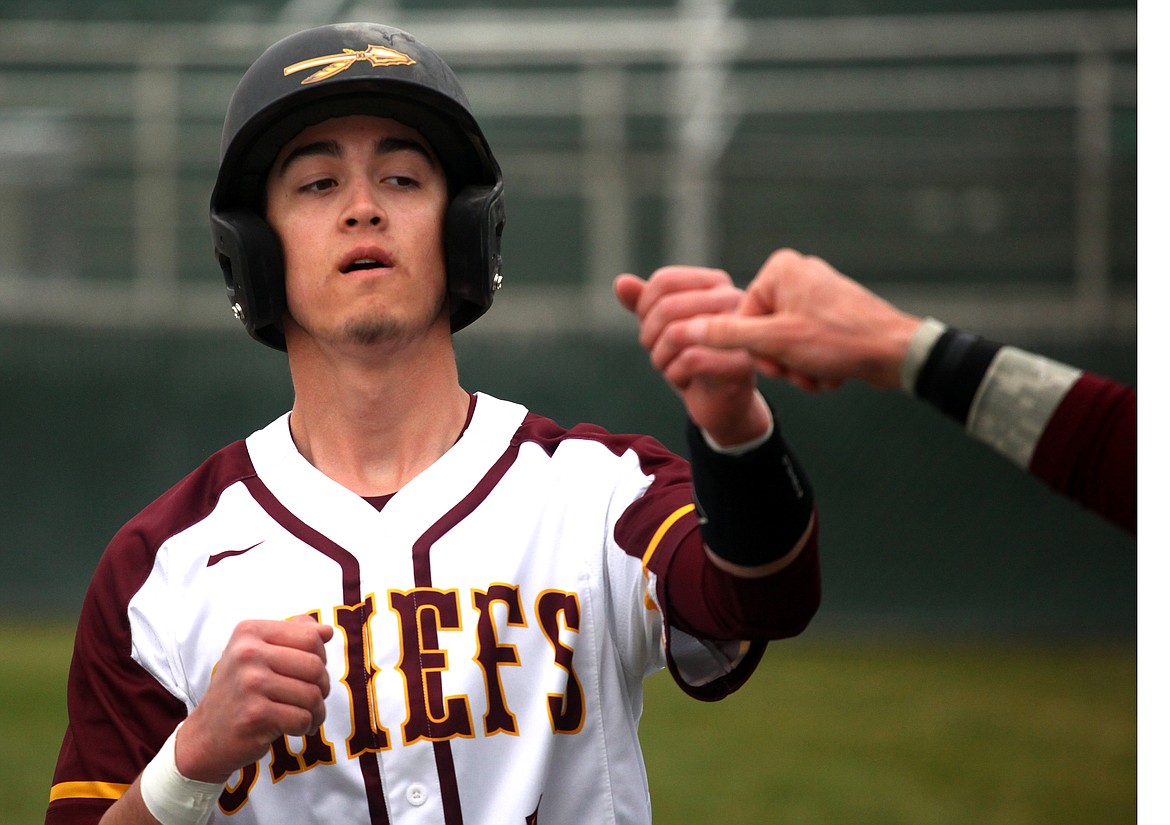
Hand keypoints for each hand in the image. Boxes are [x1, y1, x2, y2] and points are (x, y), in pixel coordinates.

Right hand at [174, 615, 333, 782]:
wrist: (205, 737)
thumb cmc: (240, 691)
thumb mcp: (258, 654)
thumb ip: (292, 636)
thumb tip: (327, 630)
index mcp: (249, 631)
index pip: (311, 636)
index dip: (320, 657)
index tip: (310, 673)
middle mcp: (247, 653)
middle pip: (315, 665)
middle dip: (322, 685)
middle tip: (312, 698)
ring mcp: (250, 684)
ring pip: (313, 694)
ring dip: (317, 710)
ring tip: (305, 715)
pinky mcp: (254, 715)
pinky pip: (302, 718)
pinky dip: (306, 726)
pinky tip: (295, 729)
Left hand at [614, 266, 770, 445]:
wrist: (723, 403)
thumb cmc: (694, 360)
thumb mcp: (663, 329)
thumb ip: (643, 304)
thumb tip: (621, 282)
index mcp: (715, 284)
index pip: (664, 281)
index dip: (644, 308)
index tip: (649, 330)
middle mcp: (733, 300)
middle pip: (667, 307)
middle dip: (649, 336)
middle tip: (658, 354)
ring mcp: (739, 331)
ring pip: (676, 333)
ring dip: (660, 357)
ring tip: (670, 367)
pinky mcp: (740, 363)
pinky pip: (689, 360)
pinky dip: (674, 374)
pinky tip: (685, 381)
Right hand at [683, 249, 922, 391]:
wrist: (896, 353)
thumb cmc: (840, 339)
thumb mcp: (776, 341)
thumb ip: (727, 335)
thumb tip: (682, 330)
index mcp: (779, 270)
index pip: (740, 318)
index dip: (756, 349)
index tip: (780, 359)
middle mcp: (796, 276)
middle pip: (762, 333)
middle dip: (781, 362)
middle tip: (802, 370)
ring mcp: (816, 296)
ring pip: (784, 346)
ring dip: (798, 370)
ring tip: (822, 372)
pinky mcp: (831, 315)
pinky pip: (806, 346)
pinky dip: (815, 366)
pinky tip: (834, 372)